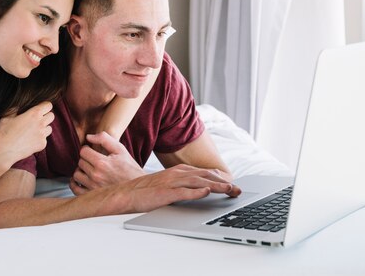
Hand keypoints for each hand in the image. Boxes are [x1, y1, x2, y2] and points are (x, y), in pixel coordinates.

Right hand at [0, 101, 53, 165]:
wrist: (4, 151)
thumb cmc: (4, 132)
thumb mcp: (7, 116)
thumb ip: (16, 109)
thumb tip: (20, 105)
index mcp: (34, 114)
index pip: (48, 105)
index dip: (44, 106)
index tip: (40, 109)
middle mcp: (41, 123)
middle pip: (52, 116)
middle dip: (46, 116)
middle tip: (37, 119)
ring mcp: (43, 135)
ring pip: (49, 128)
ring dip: (44, 128)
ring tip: (32, 131)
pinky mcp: (42, 144)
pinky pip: (45, 139)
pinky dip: (39, 139)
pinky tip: (29, 140)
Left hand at [69, 132, 144, 194]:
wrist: (136, 188)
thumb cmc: (130, 168)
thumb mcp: (120, 149)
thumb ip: (104, 139)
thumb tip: (88, 137)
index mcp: (102, 163)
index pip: (83, 151)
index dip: (88, 149)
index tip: (93, 151)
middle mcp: (96, 176)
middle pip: (80, 162)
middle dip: (86, 159)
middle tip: (94, 160)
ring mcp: (93, 187)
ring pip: (76, 175)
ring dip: (81, 171)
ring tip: (90, 169)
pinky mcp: (92, 196)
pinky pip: (76, 190)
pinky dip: (75, 184)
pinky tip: (81, 180)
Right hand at [112, 164, 241, 213]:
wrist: (126, 194)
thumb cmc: (146, 191)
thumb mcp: (168, 184)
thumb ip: (184, 185)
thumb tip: (203, 188)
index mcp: (178, 171)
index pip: (204, 173)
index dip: (220, 178)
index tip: (233, 185)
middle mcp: (177, 174)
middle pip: (205, 176)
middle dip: (224, 182)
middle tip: (238, 190)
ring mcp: (171, 182)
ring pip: (198, 182)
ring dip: (215, 186)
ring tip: (229, 190)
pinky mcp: (165, 193)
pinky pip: (183, 192)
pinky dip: (196, 192)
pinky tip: (206, 193)